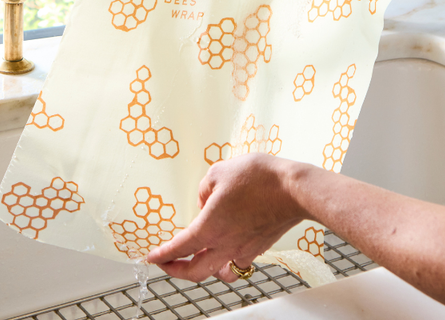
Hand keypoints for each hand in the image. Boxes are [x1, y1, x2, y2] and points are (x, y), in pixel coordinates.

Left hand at [147, 154, 305, 282]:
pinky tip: (227, 247)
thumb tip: (205, 200)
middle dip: (177, 271)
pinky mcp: (260, 247)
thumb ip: (204, 188)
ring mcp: (244, 249)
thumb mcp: (220, 172)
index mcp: (210, 227)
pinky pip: (238, 262)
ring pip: (219, 272)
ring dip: (205, 270)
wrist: (293, 189)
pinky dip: (228, 259)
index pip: (179, 248)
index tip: (151, 257)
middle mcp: (226, 244)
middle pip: (195, 272)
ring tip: (198, 260)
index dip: (162, 255)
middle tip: (167, 264)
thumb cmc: (259, 179)